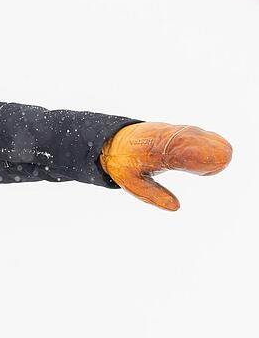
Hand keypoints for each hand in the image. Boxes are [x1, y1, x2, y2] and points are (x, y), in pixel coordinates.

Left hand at [100, 122, 231, 210]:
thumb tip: (176, 207)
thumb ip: (153, 195)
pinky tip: (218, 146)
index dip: (198, 156)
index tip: (214, 162)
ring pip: (193, 133)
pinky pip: (191, 132)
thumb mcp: (131, 182)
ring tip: (225, 155)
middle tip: (225, 158)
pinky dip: (205, 139)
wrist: (113, 141)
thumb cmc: (123, 164)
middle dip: (208, 148)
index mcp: (151, 152)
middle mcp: (162, 138)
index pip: (179, 151)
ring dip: (209, 143)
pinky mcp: (172, 130)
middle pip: (190, 139)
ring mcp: (168, 132)